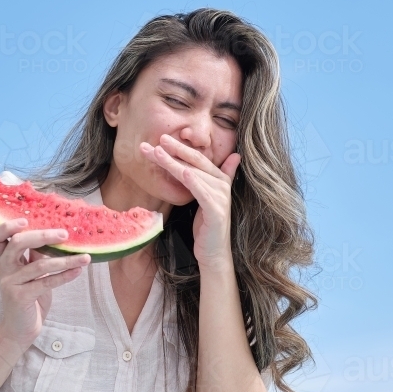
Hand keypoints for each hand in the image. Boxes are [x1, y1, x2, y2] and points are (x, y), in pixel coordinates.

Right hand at [0, 219, 90, 345]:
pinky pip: (46, 282)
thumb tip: (57, 236)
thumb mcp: (31, 272)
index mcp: (4, 259)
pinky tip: (78, 271)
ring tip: (85, 258)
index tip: (26, 219)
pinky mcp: (20, 297)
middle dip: (43, 235)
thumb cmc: (29, 296)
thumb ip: (37, 255)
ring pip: (39, 264)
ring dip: (65, 260)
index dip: (7, 226)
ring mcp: (10, 283)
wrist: (19, 329)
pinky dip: (65, 276)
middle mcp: (3, 268)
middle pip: (18, 243)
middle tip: (65, 234)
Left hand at [140, 134, 240, 271]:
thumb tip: (235, 156)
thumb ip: (214, 177)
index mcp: (219, 179)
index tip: (160, 140)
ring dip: (173, 162)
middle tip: (157, 139)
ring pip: (193, 174)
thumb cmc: (207, 226)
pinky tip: (182, 172)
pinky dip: (193, 181)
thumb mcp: (207, 198)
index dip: (179, 148)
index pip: (196, 159)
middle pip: (194, 162)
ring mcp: (220, 197)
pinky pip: (202, 192)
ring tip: (157, 152)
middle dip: (174, 149)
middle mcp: (221, 185)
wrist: (214, 253)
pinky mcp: (216, 210)